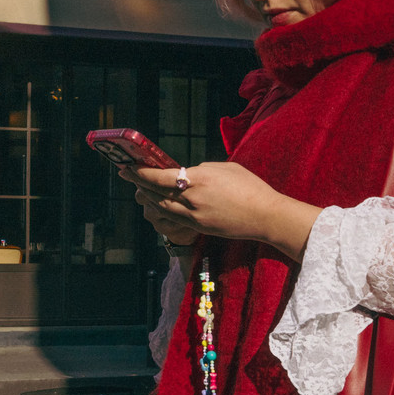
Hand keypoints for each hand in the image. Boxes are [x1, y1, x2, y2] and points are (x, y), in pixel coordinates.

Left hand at [121, 161, 321, 260]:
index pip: (160, 176)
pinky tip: (156, 203)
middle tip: (127, 174)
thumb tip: (185, 173)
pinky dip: (160, 210)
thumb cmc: (250, 187)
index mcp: (199, 179)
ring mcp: (193, 216)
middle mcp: (192, 198)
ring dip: (147, 197)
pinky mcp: (197, 227)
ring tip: (140, 188)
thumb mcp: (224, 168)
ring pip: (159, 207)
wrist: (266, 216)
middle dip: (138, 183)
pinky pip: (171, 218)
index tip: (128, 166)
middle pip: (155, 192)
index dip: (141, 172)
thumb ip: (200, 170)